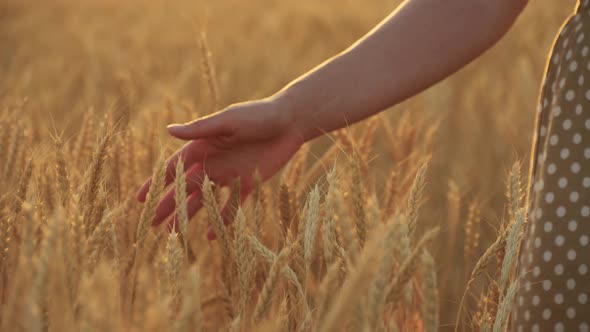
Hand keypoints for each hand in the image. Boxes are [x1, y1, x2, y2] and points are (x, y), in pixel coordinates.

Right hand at [135, 97, 302, 239]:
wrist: (290, 122)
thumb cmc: (258, 115)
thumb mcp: (228, 121)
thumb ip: (200, 129)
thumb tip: (169, 130)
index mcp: (203, 146)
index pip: (173, 168)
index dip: (156, 183)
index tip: (139, 200)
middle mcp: (213, 162)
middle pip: (185, 188)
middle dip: (168, 205)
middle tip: (151, 225)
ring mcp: (230, 174)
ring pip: (204, 200)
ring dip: (189, 215)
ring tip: (173, 234)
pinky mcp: (249, 183)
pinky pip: (232, 206)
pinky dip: (221, 219)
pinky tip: (210, 235)